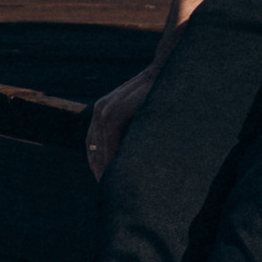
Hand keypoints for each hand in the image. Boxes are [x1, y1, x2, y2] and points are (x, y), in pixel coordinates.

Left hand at [85, 59, 158, 180]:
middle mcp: (100, 110)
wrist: (168, 68)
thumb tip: (133, 154)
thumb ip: (132, 128)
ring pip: (100, 150)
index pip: (92, 146)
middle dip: (101, 172)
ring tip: (118, 189)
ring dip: (107, 170)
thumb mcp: (140, 111)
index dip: (98, 166)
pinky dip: (114, 160)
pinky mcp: (115, 113)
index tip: (107, 184)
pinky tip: (123, 173)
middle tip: (113, 193)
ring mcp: (106, 111)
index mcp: (103, 110)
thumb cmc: (160, 92)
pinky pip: (110, 144)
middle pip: (93, 150)